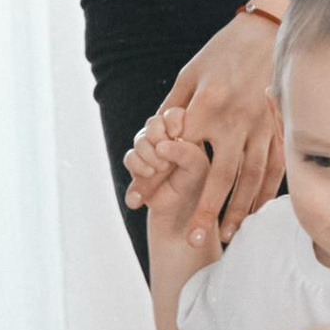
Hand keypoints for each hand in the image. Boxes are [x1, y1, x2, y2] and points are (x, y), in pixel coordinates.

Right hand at [122, 123, 211, 241]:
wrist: (181, 215)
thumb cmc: (198, 188)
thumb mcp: (199, 169)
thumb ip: (186, 153)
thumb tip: (161, 146)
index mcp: (188, 133)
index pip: (175, 113)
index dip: (172, 120)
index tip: (176, 134)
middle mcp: (168, 139)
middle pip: (153, 122)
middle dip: (156, 136)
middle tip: (167, 155)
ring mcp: (151, 151)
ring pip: (140, 139)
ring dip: (147, 154)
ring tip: (159, 170)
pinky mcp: (139, 166)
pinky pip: (130, 158)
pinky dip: (137, 168)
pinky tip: (148, 176)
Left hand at [134, 11, 283, 246]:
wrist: (267, 30)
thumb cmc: (222, 52)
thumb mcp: (189, 75)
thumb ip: (170, 110)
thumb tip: (148, 140)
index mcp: (208, 106)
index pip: (178, 151)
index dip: (157, 178)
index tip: (140, 201)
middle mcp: (236, 121)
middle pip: (221, 176)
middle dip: (206, 209)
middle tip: (193, 238)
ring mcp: (262, 126)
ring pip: (252, 177)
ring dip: (241, 209)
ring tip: (229, 234)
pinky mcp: (280, 127)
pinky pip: (276, 166)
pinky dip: (267, 192)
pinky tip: (257, 211)